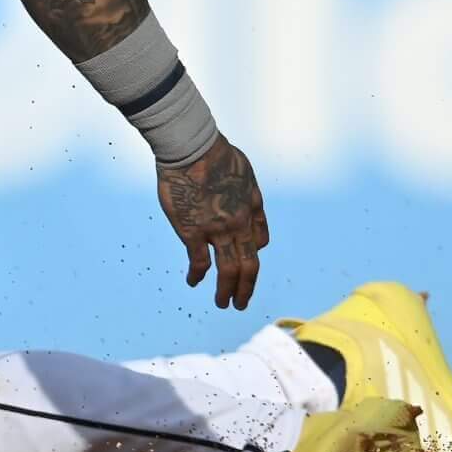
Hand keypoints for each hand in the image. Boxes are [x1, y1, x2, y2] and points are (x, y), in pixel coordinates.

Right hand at [156, 135, 268, 310]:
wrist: (192, 148)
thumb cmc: (216, 153)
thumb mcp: (245, 172)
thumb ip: (247, 193)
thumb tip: (248, 203)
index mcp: (252, 208)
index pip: (258, 242)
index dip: (252, 253)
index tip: (243, 259)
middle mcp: (239, 224)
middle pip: (249, 265)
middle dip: (246, 287)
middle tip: (241, 303)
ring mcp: (217, 230)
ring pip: (229, 270)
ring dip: (226, 291)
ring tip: (223, 303)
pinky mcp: (193, 232)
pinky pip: (200, 261)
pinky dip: (197, 275)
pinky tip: (193, 282)